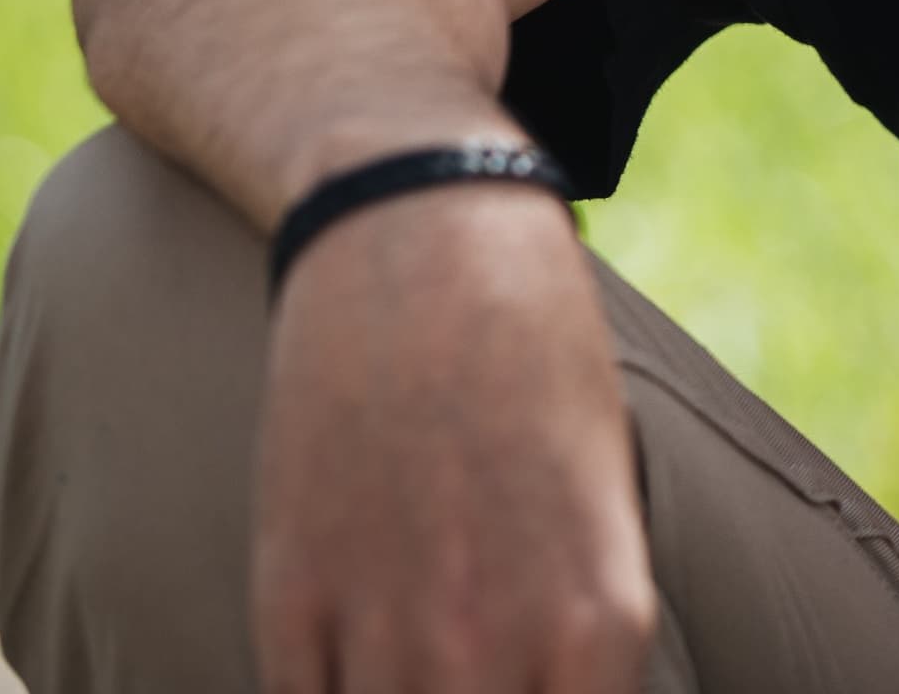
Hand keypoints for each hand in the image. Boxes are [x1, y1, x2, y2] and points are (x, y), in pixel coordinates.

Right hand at [252, 182, 658, 692]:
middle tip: (473, 667)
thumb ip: (584, 624)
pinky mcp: (289, 597)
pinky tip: (348, 659)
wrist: (424, 247)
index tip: (536, 684)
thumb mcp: (609, 495)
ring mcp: (386, 626)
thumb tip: (560, 685)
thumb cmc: (540, 363)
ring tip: (419, 658)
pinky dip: (325, 692)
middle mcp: (496, 642)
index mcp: (603, 619)